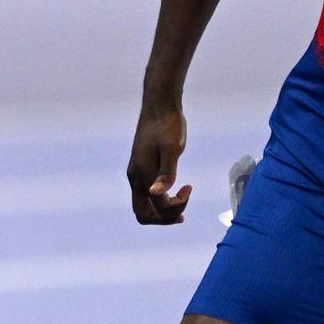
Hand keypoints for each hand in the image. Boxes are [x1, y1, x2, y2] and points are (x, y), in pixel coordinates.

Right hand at [127, 103, 191, 223]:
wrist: (159, 106)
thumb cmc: (168, 125)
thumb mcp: (172, 149)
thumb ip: (166, 173)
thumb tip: (157, 192)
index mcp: (141, 175)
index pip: (156, 207)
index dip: (175, 206)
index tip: (188, 188)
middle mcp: (135, 178)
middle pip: (143, 213)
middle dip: (163, 217)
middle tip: (183, 213)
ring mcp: (137, 173)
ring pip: (144, 204)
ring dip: (162, 209)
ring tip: (182, 202)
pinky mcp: (142, 167)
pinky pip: (146, 193)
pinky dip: (160, 199)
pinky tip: (175, 191)